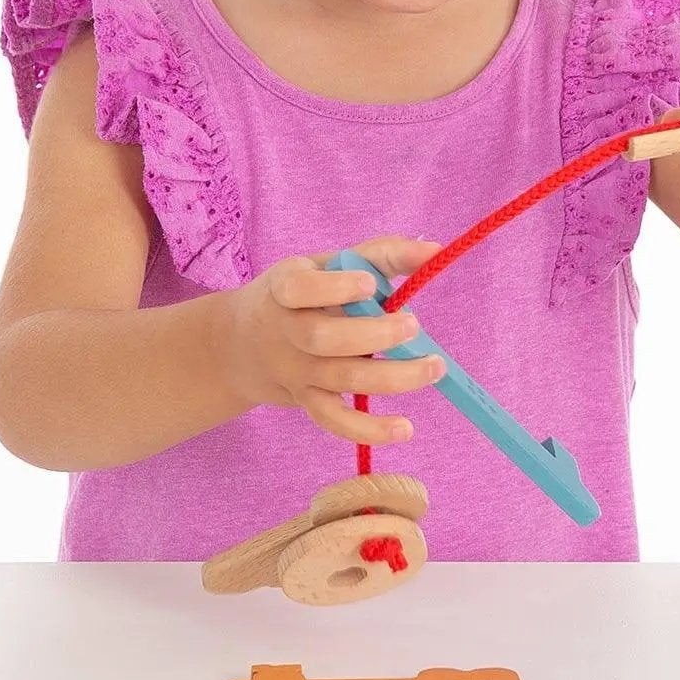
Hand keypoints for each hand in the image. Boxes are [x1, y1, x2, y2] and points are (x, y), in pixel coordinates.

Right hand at [220, 235, 446, 446]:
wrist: (244, 343)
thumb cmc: (305, 294)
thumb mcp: (329, 265)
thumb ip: (381, 255)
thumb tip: (435, 250)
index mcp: (286, 287)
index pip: (299, 288)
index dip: (334, 288)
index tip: (371, 284)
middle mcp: (286, 331)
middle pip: (323, 339)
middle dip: (373, 334)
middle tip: (414, 326)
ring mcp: (296, 370)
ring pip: (340, 379)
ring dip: (391, 377)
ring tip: (434, 368)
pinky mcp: (306, 400)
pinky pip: (334, 421)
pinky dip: (369, 429)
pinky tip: (404, 429)